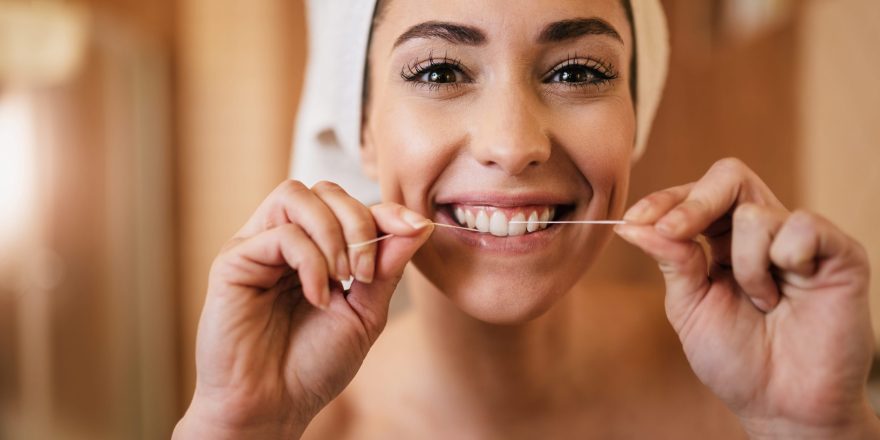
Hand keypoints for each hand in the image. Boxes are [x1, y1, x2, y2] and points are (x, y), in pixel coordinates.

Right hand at [173, 180, 432, 438]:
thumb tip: (421, 224)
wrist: (273, 408)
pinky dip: (311, 261)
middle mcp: (284, 240)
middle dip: (359, 221)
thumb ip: (388, 268)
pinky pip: (281, 234)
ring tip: (342, 279)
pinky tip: (317, 297)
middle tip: (366, 272)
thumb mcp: (365, 313)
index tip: (415, 229)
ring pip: (296, 195)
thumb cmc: (314, 366)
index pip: (350, 205)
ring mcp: (257, 247)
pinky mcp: (234, 260)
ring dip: (333, 233)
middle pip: (325, 190)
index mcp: (315, 249)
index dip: (385, 210)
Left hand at [615, 158, 879, 438]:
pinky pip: (802, 227)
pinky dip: (787, 260)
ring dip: (745, 265)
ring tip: (762, 302)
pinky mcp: (838, 252)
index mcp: (722, 242)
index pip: (695, 195)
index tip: (633, 221)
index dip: (663, 201)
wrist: (782, 406)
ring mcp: (799, 240)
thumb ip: (671, 261)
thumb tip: (633, 225)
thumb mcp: (690, 308)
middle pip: (729, 177)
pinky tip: (791, 294)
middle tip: (674, 232)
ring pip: (756, 214)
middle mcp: (761, 232)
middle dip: (693, 203)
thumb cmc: (737, 360)